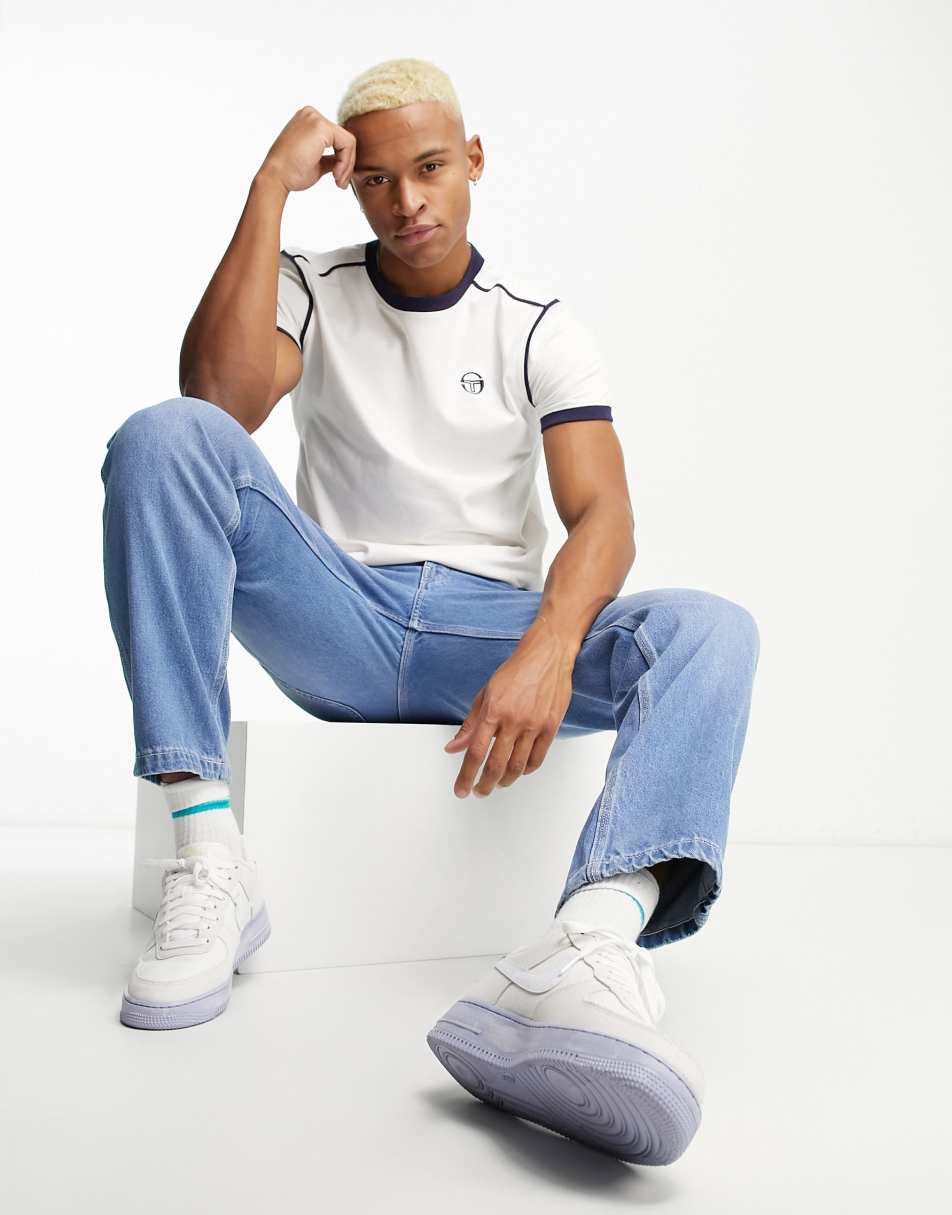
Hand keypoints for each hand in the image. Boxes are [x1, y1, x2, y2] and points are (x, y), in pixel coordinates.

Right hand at [258, 106, 355, 192]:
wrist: (276, 177)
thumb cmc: (290, 172)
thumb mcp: (316, 162)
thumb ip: (330, 158)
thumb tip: (343, 161)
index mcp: (308, 121)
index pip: (336, 138)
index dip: (343, 161)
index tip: (338, 179)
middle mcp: (311, 114)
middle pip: (343, 138)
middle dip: (347, 163)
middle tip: (341, 183)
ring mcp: (315, 118)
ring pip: (348, 142)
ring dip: (347, 165)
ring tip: (338, 181)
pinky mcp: (321, 126)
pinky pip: (347, 143)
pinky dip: (345, 162)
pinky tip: (335, 174)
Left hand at [443, 628, 576, 797]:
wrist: (546, 655)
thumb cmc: (515, 672)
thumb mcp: (485, 695)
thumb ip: (469, 725)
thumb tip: (453, 747)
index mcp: (493, 711)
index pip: (475, 752)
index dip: (466, 776)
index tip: (461, 789)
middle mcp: (513, 720)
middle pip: (496, 765)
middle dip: (484, 785)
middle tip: (479, 791)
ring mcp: (534, 725)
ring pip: (517, 766)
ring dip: (504, 781)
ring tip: (497, 784)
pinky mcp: (551, 726)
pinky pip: (537, 759)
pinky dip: (526, 770)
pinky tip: (518, 771)